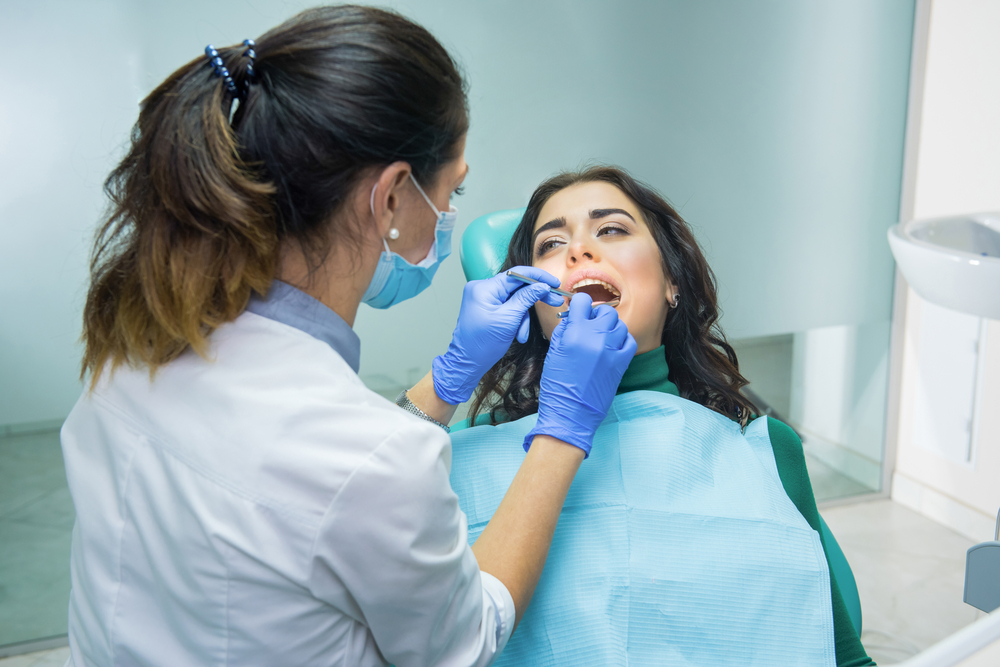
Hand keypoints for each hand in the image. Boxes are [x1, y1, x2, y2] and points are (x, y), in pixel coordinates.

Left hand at [432, 266, 563, 404]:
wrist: (467, 362)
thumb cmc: (482, 344)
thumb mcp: (509, 320)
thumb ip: (526, 299)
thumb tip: (542, 285)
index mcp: (484, 288)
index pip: (516, 274)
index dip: (538, 277)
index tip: (554, 283)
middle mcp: (482, 288)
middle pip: (516, 286)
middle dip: (534, 298)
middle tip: (555, 301)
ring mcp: (483, 297)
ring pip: (514, 299)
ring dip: (523, 317)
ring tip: (521, 335)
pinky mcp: (486, 306)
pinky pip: (508, 306)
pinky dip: (515, 319)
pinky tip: (517, 334)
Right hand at [523, 293, 636, 456]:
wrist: (571, 413)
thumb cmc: (557, 385)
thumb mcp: (554, 351)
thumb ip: (565, 330)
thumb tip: (574, 317)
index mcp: (574, 333)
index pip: (583, 301)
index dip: (580, 304)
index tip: (580, 311)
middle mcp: (594, 337)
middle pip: (605, 311)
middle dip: (597, 314)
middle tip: (591, 324)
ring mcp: (611, 350)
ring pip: (619, 324)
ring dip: (610, 327)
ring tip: (601, 337)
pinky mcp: (621, 362)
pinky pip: (629, 340)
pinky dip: (622, 340)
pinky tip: (613, 346)